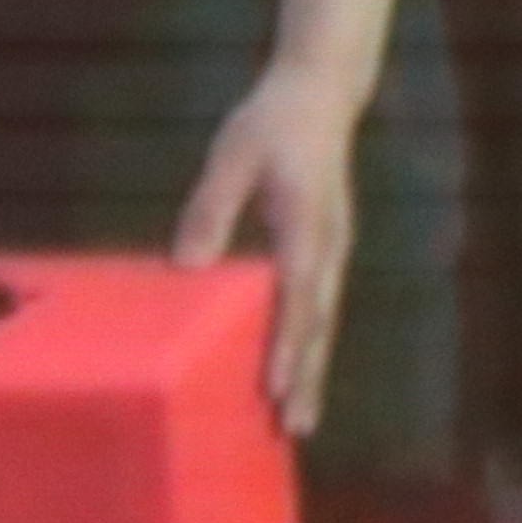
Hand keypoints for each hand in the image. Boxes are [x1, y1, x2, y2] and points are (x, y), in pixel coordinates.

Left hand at [172, 62, 362, 437]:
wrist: (322, 92)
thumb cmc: (272, 120)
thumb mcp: (232, 155)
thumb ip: (211, 209)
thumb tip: (188, 267)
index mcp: (306, 227)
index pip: (297, 297)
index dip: (285, 345)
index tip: (275, 387)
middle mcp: (329, 247)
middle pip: (319, 325)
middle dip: (306, 379)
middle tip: (294, 429)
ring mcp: (333, 250)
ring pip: (324, 322)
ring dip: (311, 371)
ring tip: (298, 419)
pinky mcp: (326, 249)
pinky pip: (318, 308)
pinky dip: (308, 346)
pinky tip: (294, 370)